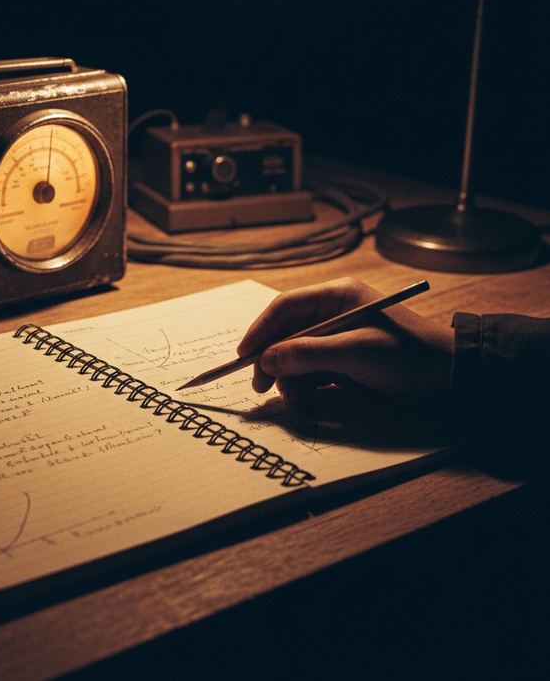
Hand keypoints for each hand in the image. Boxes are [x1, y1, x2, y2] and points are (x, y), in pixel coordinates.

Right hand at [237, 277, 452, 407]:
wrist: (454, 381)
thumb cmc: (408, 357)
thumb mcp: (355, 353)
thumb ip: (307, 354)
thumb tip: (266, 360)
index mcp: (338, 297)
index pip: (285, 307)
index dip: (261, 330)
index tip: (244, 356)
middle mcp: (335, 314)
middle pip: (287, 334)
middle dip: (275, 361)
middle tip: (262, 387)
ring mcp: (340, 340)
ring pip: (297, 358)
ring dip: (292, 380)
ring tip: (300, 401)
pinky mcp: (347, 364)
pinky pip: (313, 373)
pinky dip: (307, 388)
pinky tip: (313, 401)